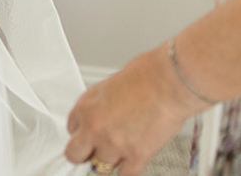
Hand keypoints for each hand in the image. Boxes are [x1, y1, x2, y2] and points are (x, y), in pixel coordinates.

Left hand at [65, 46, 197, 175]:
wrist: (169, 81)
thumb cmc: (146, 75)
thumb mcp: (110, 85)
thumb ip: (102, 105)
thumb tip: (104, 115)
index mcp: (86, 106)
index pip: (71, 129)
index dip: (83, 133)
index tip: (90, 135)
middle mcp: (95, 126)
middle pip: (75, 155)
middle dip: (85, 154)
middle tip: (94, 152)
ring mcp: (114, 143)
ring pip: (100, 168)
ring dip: (110, 161)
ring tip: (122, 152)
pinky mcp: (136, 155)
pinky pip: (125, 175)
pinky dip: (129, 171)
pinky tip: (133, 163)